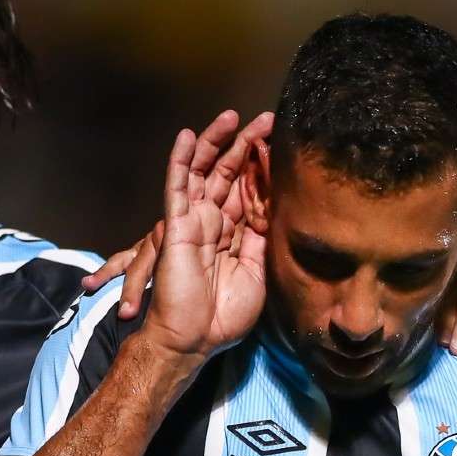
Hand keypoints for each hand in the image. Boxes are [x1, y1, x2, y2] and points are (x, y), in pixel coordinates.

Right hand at [84, 109, 272, 319]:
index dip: (263, 168)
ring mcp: (192, 221)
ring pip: (203, 172)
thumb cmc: (223, 315)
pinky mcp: (175, 226)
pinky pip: (176, 188)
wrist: (193, 339)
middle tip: (266, 119)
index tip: (281, 144)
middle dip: (245, 145)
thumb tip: (275, 207)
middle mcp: (212, 222)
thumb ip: (261, 238)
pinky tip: (187, 137)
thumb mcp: (256, 272)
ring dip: (215, 143)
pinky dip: (180, 161)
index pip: (248, 191)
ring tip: (231, 116)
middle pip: (228, 174)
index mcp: (233, 234)